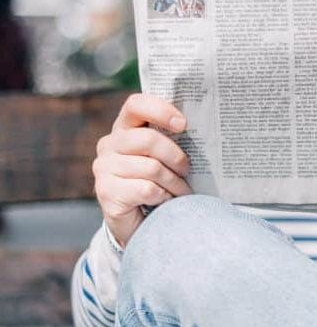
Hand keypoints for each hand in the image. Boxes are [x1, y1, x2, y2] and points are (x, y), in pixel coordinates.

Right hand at [92, 93, 191, 246]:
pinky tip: (166, 201)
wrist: (138, 222)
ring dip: (174, 182)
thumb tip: (203, 127)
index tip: (183, 124)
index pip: (135, 104)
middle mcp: (109, 144)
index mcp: (124, 128)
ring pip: (151, 168)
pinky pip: (146, 189)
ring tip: (182, 191)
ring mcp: (103, 168)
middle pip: (148, 139)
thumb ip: (171, 139)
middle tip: (187, 169)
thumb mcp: (163, 156)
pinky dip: (164, 196)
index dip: (160, 110)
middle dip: (176, 157)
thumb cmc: (158, 181)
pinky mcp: (106, 192)